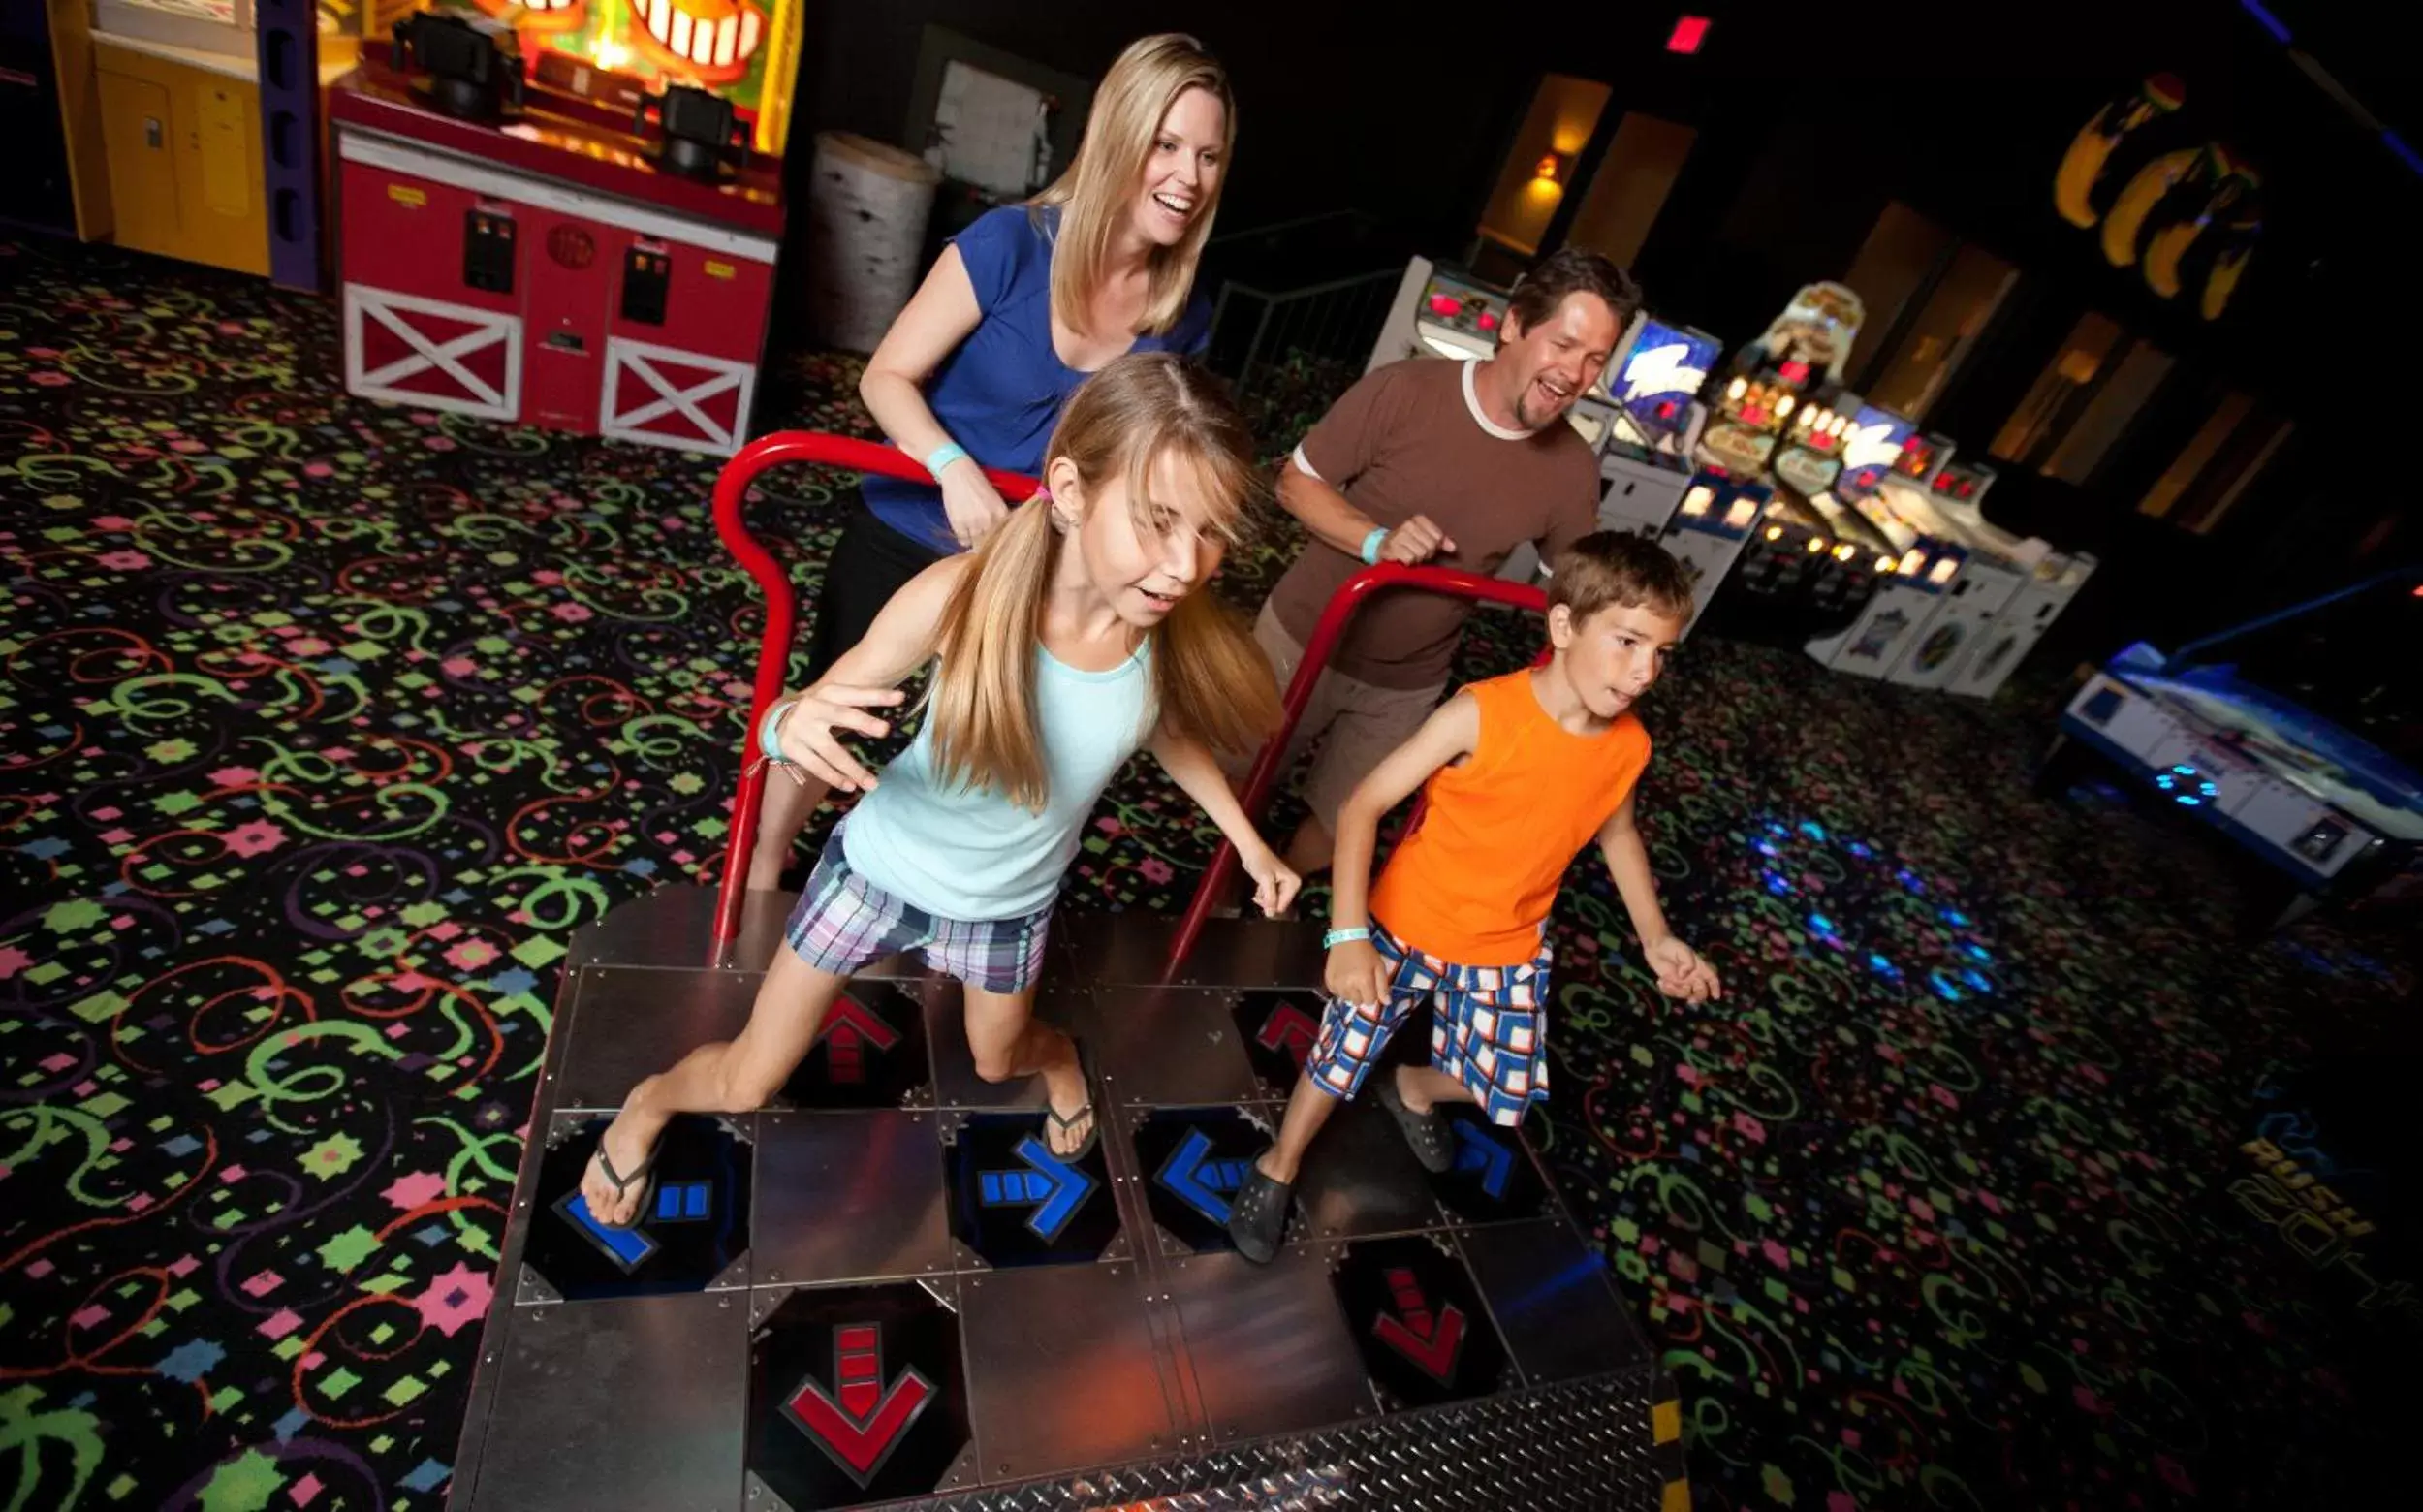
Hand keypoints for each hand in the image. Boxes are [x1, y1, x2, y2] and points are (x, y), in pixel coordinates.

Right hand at [771, 683, 907, 792]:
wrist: (778, 720)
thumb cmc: (820, 712)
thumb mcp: (836, 704)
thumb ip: (857, 710)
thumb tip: (883, 723)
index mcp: (829, 693)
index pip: (856, 693)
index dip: (877, 695)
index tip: (900, 698)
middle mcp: (813, 707)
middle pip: (842, 715)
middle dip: (864, 722)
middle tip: (885, 730)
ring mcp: (800, 728)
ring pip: (831, 750)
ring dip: (853, 769)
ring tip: (873, 784)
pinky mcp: (791, 747)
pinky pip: (816, 765)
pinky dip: (834, 777)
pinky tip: (849, 786)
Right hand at [936, 457, 1009, 549]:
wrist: (958, 473)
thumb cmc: (978, 485)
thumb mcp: (996, 500)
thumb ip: (1000, 518)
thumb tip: (1001, 537)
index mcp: (1001, 513)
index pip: (1004, 537)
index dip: (999, 541)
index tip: (996, 543)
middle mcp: (989, 520)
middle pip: (990, 543)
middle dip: (986, 544)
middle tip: (982, 539)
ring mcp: (973, 523)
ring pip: (976, 544)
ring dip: (975, 541)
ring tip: (972, 531)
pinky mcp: (958, 524)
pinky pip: (963, 541)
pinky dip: (964, 539)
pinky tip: (964, 529)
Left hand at [1240, 846, 1300, 918]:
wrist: (1251, 850)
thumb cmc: (1260, 862)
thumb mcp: (1266, 881)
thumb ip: (1270, 898)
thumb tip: (1270, 915)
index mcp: (1294, 884)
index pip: (1283, 905)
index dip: (1271, 904)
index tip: (1262, 897)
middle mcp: (1292, 886)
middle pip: (1279, 904)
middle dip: (1267, 902)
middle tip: (1258, 895)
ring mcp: (1283, 886)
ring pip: (1273, 902)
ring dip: (1263, 899)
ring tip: (1258, 890)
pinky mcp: (1275, 886)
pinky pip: (1270, 898)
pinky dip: (1262, 895)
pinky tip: (1258, 888)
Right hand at [1325, 937, 1389, 1008]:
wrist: (1348, 938)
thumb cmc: (1366, 952)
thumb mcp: (1379, 966)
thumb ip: (1383, 986)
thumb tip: (1386, 1003)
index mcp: (1363, 981)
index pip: (1369, 1001)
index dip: (1372, 995)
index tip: (1371, 985)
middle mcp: (1349, 985)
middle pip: (1357, 1002)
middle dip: (1361, 995)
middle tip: (1361, 982)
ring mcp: (1337, 983)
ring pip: (1346, 999)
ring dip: (1350, 993)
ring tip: (1352, 979)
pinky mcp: (1328, 980)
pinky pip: (1335, 993)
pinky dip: (1340, 989)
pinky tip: (1343, 979)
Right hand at [1378, 514, 1454, 563]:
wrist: (1381, 546)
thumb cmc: (1407, 544)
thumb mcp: (1425, 538)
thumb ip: (1441, 542)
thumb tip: (1453, 548)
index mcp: (1418, 519)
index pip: (1438, 537)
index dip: (1434, 546)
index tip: (1424, 545)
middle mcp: (1408, 525)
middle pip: (1430, 546)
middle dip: (1425, 554)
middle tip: (1415, 552)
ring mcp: (1399, 536)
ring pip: (1421, 553)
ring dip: (1416, 560)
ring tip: (1409, 555)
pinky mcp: (1391, 548)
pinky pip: (1410, 559)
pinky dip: (1408, 563)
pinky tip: (1402, 559)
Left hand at [1643, 936, 1721, 1003]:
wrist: (1655, 947)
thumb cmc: (1672, 946)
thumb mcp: (1683, 951)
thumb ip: (1688, 963)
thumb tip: (1683, 976)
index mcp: (1699, 967)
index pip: (1711, 978)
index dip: (1715, 987)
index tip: (1715, 996)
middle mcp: (1693, 976)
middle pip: (1701, 991)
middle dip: (1698, 997)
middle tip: (1691, 1000)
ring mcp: (1683, 982)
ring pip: (1686, 994)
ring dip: (1676, 991)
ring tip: (1666, 982)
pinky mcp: (1672, 985)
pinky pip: (1673, 993)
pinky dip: (1667, 990)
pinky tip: (1660, 982)